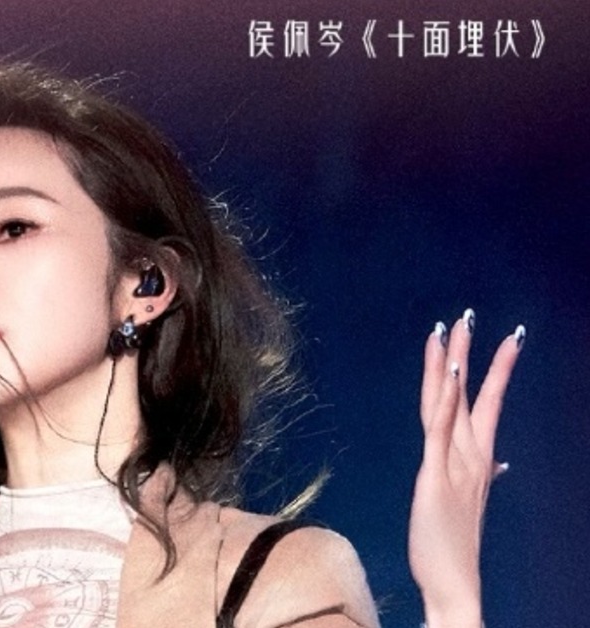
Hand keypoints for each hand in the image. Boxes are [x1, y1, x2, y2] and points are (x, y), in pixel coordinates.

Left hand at [409, 309, 522, 627]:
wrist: (454, 582)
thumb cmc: (454, 543)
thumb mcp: (467, 500)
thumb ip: (483, 476)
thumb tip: (500, 464)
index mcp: (478, 458)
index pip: (486, 403)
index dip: (494, 369)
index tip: (508, 338)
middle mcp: (471, 455)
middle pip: (471, 392)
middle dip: (471, 352)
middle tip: (470, 314)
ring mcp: (455, 464)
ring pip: (453, 403)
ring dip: (453, 364)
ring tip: (454, 329)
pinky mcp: (435, 475)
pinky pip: (440, 430)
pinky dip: (447, 400)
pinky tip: (449, 374)